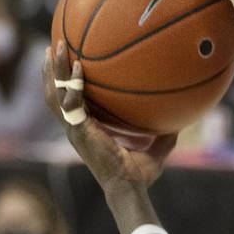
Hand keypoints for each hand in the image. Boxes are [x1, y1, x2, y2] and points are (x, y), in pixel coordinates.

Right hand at [41, 41, 175, 190]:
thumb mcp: (154, 150)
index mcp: (86, 130)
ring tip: (57, 47)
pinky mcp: (79, 131)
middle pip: (54, 93)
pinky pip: (71, 102)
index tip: (69, 63)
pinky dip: (73, 83)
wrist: (129, 188)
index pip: (68, 102)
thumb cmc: (138, 175)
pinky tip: (80, 67)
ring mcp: (74, 129)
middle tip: (55, 46)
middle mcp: (75, 127)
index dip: (64, 84)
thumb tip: (181, 124)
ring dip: (54, 70)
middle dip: (52, 70)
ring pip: (54, 94)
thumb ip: (164, 137)